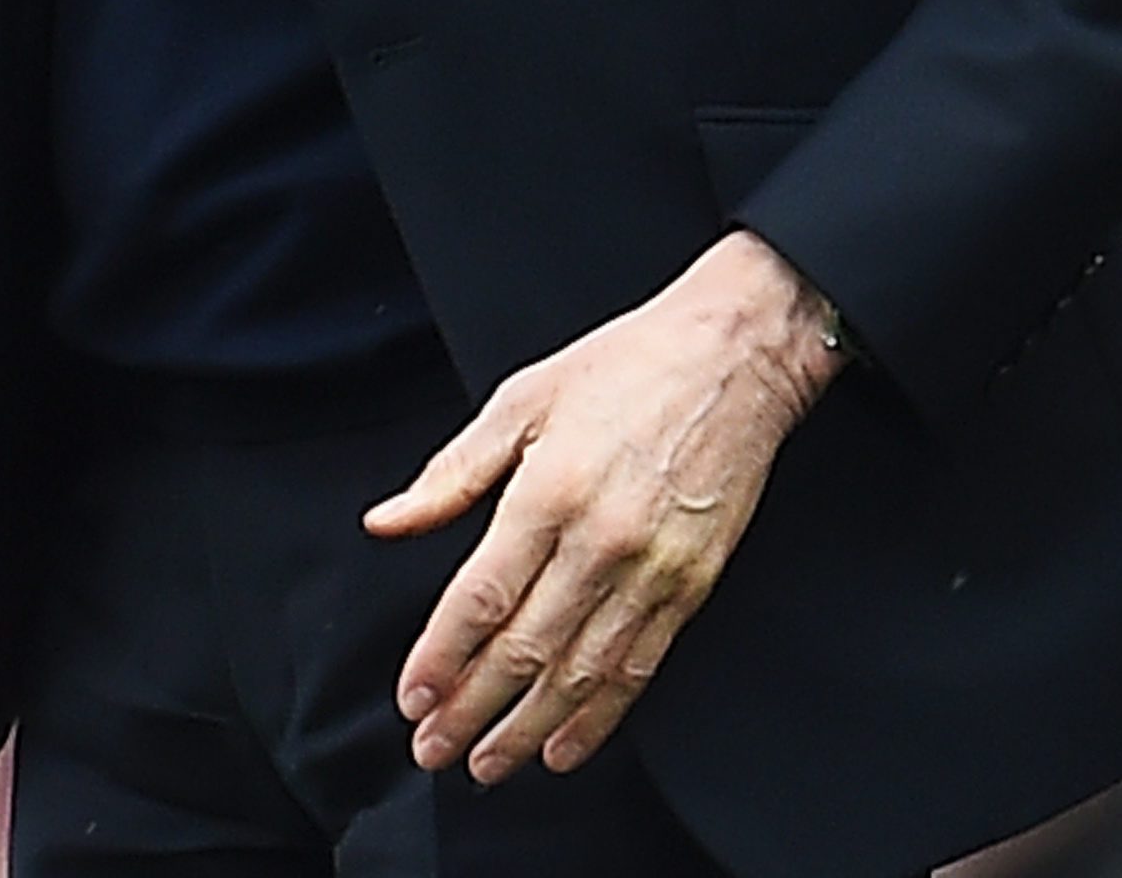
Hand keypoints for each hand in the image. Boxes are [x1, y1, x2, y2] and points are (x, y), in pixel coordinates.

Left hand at [364, 232, 838, 784]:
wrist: (735, 356)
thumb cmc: (623, 368)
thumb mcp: (521, 401)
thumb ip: (451, 474)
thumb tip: (386, 522)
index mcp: (548, 493)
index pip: (481, 599)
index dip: (442, 658)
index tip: (412, 698)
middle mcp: (600, 542)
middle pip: (525, 650)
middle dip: (472, 710)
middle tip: (433, 750)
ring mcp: (652, 571)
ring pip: (582, 673)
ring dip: (530, 729)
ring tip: (488, 764)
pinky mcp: (692, 585)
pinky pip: (640, 666)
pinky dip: (602, 716)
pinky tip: (568, 746)